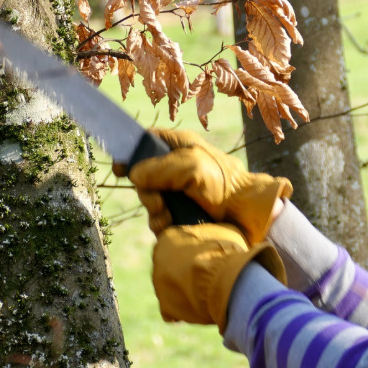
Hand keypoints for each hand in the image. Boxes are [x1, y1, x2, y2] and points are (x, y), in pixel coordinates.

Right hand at [127, 129, 291, 243]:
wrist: (247, 214)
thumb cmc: (223, 183)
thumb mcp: (190, 166)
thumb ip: (159, 168)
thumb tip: (134, 175)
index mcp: (180, 147)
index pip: (147, 141)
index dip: (132, 152)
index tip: (120, 168)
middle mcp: (178, 168)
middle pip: (144, 176)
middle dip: (147, 192)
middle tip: (159, 202)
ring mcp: (180, 192)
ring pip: (150, 200)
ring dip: (154, 211)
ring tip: (168, 216)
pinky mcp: (182, 213)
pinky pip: (160, 218)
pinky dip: (161, 224)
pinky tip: (171, 225)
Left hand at [152, 223, 285, 332]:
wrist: (227, 280)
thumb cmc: (227, 253)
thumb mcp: (223, 231)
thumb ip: (209, 234)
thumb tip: (213, 237)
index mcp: (168, 238)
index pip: (173, 244)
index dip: (190, 252)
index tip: (204, 257)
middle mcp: (158, 259)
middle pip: (170, 266)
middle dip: (185, 271)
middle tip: (206, 276)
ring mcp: (159, 284)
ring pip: (171, 287)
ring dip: (184, 290)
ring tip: (206, 292)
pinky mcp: (166, 306)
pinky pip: (172, 310)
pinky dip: (183, 310)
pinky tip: (199, 308)